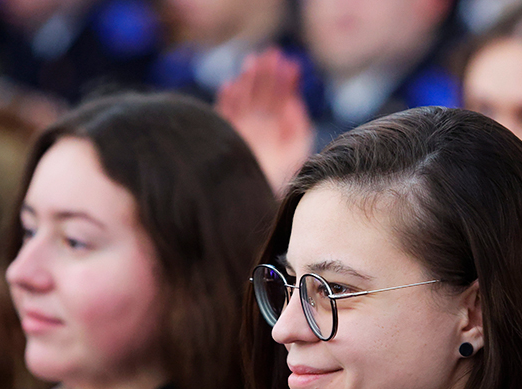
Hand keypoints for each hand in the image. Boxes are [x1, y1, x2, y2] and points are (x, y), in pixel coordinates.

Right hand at [216, 48, 313, 194]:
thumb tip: (294, 102)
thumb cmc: (276, 179)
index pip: (281, 100)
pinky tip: (231, 85)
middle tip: (271, 54)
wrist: (251, 201)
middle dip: (266, 74)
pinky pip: (224, 112)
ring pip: (243, 98)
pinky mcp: (225, 135)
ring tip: (252, 62)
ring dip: (247, 80)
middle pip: (262, 94)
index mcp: (277, 131)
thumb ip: (297, 127)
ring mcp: (241, 129)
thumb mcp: (295, 152)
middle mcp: (259, 128)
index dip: (286, 82)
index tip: (291, 64)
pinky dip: (227, 99)